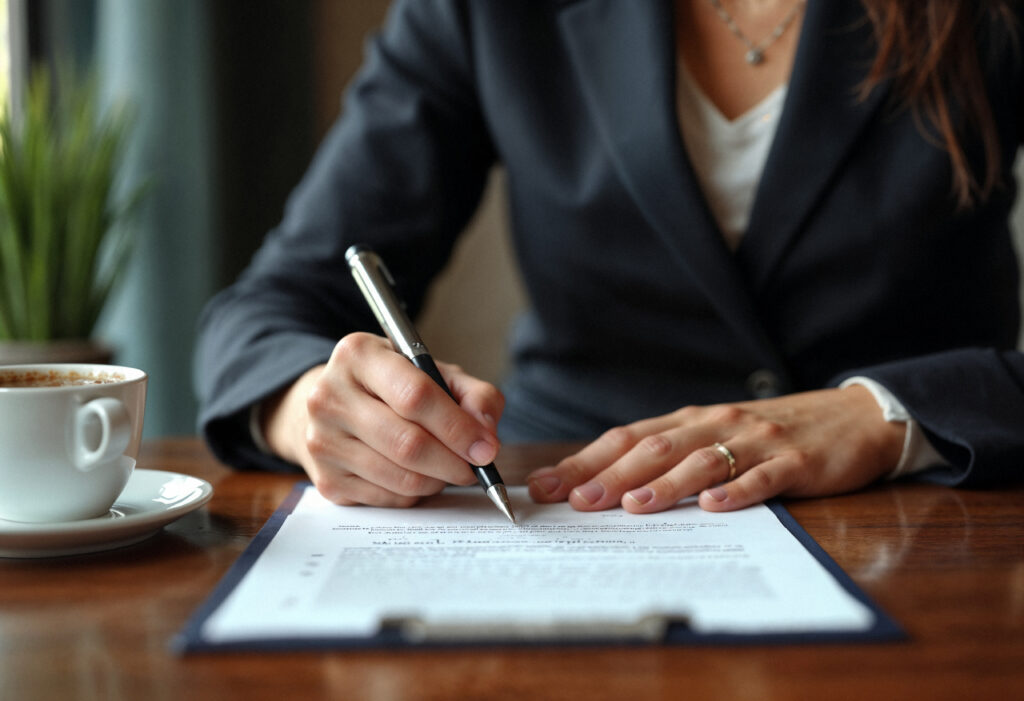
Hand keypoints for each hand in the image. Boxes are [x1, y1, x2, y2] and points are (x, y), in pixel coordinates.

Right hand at [261, 332, 503, 506]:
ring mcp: (322, 441)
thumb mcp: (434, 372)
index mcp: (358, 355)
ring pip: (399, 477)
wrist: (336, 406)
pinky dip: (415, 494)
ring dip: (437, 480)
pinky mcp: (325, 479)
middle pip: (407, 443)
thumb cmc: (392, 387)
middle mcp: (330, 396)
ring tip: (448, 469)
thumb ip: (473, 394)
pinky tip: (419, 476)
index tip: (485, 447)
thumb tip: (486, 433)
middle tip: (475, 467)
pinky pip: (387, 498)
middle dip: (453, 462)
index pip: (415, 395)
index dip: (457, 427)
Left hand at [525, 386, 905, 512]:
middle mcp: (715, 424)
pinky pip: (763, 476)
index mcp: (689, 421)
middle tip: (575, 501)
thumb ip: (668, 457)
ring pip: (702, 460)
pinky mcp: (794, 461)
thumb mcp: (713, 437)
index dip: (584, 461)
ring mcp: (755, 440)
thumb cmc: (767, 435)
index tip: (544, 486)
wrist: (850, 418)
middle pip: (655, 449)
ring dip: (665, 484)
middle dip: (610, 475)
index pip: (625, 440)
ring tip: (633, 506)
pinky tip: (715, 506)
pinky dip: (737, 491)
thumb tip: (603, 487)